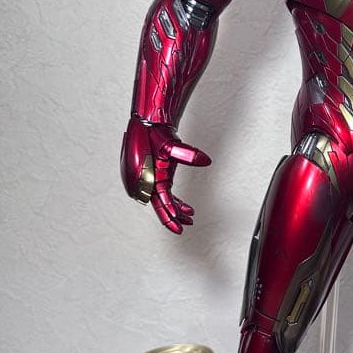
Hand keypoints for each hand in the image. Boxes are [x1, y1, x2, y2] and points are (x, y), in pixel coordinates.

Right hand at [120, 116, 210, 232]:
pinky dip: (174, 201)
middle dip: (173, 217)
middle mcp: (147, 181)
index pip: (160, 201)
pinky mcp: (156, 176)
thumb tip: (205, 161)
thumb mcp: (170, 145)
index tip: (179, 225)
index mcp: (148, 177)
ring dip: (176, 210)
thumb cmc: (154, 134)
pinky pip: (164, 194)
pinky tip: (187, 208)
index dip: (170, 215)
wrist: (147, 124)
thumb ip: (186, 154)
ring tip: (190, 218)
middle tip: (185, 227)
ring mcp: (151, 179)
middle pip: (161, 205)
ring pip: (163, 201)